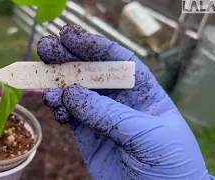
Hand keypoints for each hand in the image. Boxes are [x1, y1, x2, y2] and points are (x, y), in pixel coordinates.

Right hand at [38, 24, 214, 179]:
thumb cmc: (170, 165)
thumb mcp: (147, 135)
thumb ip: (108, 113)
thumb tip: (72, 93)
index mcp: (143, 92)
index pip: (116, 60)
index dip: (92, 45)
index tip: (68, 35)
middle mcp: (120, 101)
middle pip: (91, 73)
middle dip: (68, 59)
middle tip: (44, 48)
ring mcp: (101, 118)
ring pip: (75, 94)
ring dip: (58, 87)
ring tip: (47, 88)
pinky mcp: (87, 136)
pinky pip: (68, 116)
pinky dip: (58, 110)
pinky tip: (55, 108)